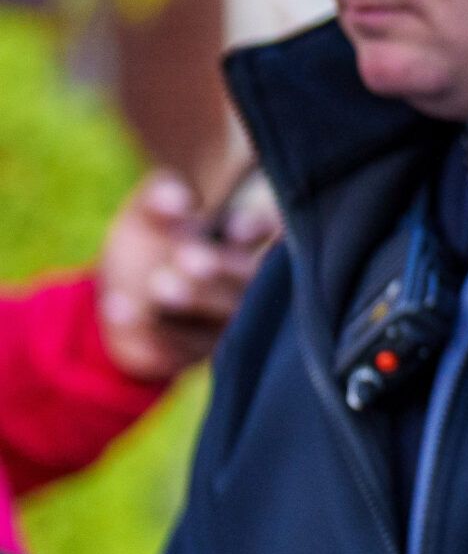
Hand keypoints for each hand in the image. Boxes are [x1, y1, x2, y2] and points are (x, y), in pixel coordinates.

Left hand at [95, 170, 279, 383]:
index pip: (264, 232)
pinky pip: (179, 349)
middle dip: (222, 270)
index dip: (254, 230)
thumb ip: (159, 200)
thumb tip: (175, 199)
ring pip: (222, 319)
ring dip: (194, 301)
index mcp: (240, 243)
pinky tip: (117, 307)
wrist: (121, 296)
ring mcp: (224, 324)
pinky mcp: (196, 354)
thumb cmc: (148, 241)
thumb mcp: (147, 213)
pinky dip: (149, 330)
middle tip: (189, 258)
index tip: (234, 227)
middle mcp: (244, 286)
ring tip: (160, 283)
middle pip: (248, 281)